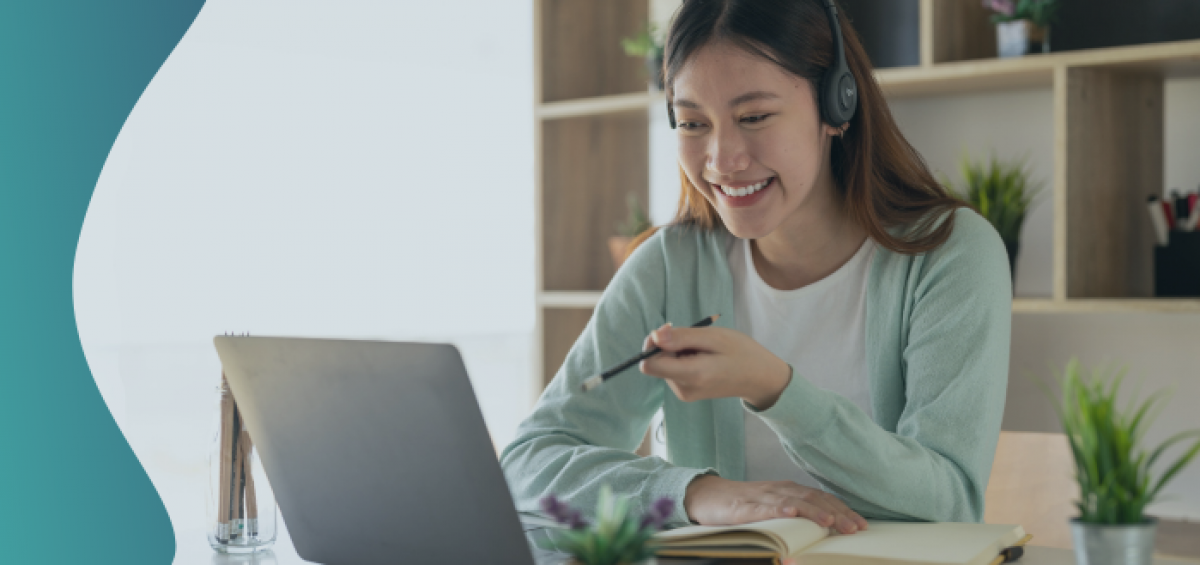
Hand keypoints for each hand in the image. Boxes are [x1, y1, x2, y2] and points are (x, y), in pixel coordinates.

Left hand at [639, 323, 790, 408]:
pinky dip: (683, 359)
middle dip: (669, 345)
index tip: (670, 330)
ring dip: (678, 351)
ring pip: (664, 365)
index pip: (649, 365)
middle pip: (656, 363)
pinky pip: (673, 370)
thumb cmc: (742, 353)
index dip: (652, 344)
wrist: (760, 378)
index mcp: (691, 375)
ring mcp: (684, 393)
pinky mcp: (687, 392)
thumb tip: (654, 336)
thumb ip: (682, 337)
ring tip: (704, 349)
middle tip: (696, 338)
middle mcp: (683, 389)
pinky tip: (703, 357)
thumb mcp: (714, 337)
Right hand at [684, 475, 868, 534]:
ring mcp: (761, 497)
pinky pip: (762, 508)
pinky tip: (790, 513)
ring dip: (814, 512)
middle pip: (813, 499)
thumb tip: (824, 529)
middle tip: (855, 528)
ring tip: (831, 523)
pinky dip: (778, 509)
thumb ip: (794, 515)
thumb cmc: (741, 506)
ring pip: (792, 501)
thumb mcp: (772, 509)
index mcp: (788, 491)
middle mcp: (779, 490)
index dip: (842, 510)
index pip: (821, 498)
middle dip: (836, 514)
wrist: (705, 496)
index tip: (861, 524)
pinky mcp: (742, 507)